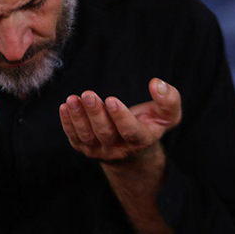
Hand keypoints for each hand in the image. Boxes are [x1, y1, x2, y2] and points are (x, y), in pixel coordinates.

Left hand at [58, 78, 181, 163]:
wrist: (132, 149)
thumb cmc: (150, 124)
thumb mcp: (167, 115)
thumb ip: (169, 100)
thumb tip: (156, 83)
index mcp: (140, 140)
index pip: (130, 131)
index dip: (121, 117)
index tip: (111, 99)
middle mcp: (119, 149)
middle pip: (105, 132)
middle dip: (96, 113)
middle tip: (88, 94)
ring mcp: (100, 150)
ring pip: (87, 136)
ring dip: (78, 117)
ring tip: (72, 99)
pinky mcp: (85, 148)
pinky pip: (74, 137)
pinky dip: (68, 123)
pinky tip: (65, 106)